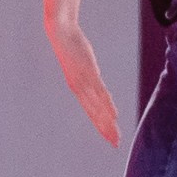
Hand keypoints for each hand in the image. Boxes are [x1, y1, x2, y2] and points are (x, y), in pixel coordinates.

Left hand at [47, 17, 120, 143]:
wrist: (60, 33)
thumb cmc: (71, 47)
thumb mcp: (82, 66)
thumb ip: (91, 79)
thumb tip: (99, 85)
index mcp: (77, 89)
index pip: (91, 112)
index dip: (101, 126)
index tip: (110, 139)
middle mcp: (79, 89)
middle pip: (95, 114)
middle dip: (105, 129)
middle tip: (115, 144)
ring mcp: (85, 81)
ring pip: (98, 107)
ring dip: (107, 122)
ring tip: (115, 134)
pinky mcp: (89, 72)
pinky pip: (100, 92)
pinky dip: (107, 104)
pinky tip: (114, 114)